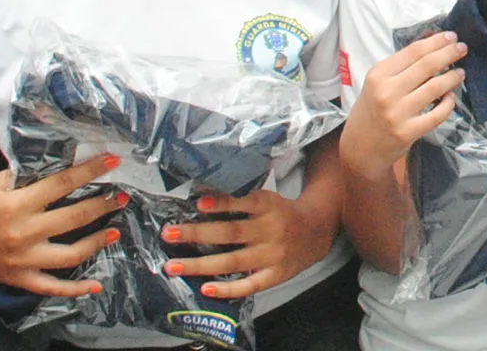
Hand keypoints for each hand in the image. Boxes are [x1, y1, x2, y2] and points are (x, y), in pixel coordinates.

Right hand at [0, 154, 126, 295]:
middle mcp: (23, 233)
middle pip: (74, 217)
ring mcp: (21, 260)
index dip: (91, 170)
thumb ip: (28, 176)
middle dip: (102, 204)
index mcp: (18, 204)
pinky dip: (74, 290)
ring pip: (70, 255)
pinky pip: (50, 288)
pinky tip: (94, 286)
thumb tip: (63, 164)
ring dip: (96, 242)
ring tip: (113, 230)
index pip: (64, 184)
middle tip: (121, 196)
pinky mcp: (16, 278)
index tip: (113, 161)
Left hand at [162, 186, 336, 298]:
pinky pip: (249, 285)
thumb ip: (241, 200)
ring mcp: (272, 255)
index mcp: (269, 206)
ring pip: (233, 261)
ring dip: (200, 265)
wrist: (317, 231)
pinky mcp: (275, 275)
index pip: (244, 202)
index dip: (222, 203)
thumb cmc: (282, 213)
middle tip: (169, 234)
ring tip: (173, 265)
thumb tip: (202, 198)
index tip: (198, 203)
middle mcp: (271, 230)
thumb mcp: (267, 199)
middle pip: (231, 233)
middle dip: (197, 234)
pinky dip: (227, 288)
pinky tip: (206, 288)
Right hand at [341, 32, 466, 181]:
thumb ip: (401, 65)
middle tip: (462, 48)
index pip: (414, 51)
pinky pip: (438, 113)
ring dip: (453, 77)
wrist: (359, 147)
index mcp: (378, 74)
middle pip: (427, 65)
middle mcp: (387, 92)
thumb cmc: (371, 110)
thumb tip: (432, 41)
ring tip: (460, 72)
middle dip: (449, 53)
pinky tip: (451, 97)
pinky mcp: (408, 132)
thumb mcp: (378, 82)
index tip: (451, 36)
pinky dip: (449, 103)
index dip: (436, 41)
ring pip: (436, 87)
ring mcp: (398, 113)